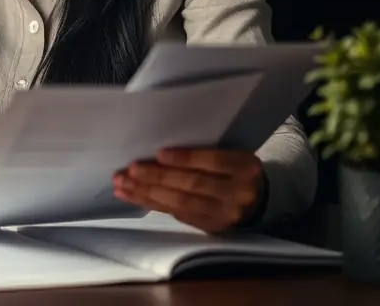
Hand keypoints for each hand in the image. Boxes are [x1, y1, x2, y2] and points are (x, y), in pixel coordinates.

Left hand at [113, 148, 266, 233]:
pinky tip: (131, 196)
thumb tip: (157, 151)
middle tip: (130, 170)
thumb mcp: (230, 153)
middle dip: (157, 177)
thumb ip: (203, 153)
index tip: (159, 153)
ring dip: (147, 193)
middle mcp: (238, 193)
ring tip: (122, 184)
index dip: (185, 158)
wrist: (256, 199)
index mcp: (244, 166)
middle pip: (192, 184)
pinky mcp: (211, 228)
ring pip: (181, 203)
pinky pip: (177, 215)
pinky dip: (151, 204)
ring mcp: (224, 215)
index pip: (213, 161)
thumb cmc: (234, 167)